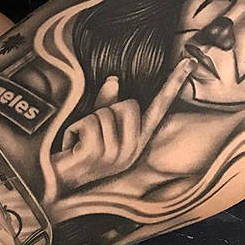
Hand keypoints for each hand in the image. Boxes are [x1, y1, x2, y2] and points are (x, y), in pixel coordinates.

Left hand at [51, 57, 196, 192]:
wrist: (55, 182)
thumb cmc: (76, 154)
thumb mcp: (95, 128)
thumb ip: (107, 105)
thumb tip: (114, 80)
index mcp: (135, 144)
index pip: (157, 111)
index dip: (173, 85)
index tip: (188, 61)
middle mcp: (130, 152)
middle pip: (129, 104)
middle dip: (107, 109)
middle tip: (91, 133)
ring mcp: (114, 156)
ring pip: (106, 113)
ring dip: (86, 121)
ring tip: (78, 143)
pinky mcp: (97, 154)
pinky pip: (89, 121)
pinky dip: (74, 128)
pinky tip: (70, 147)